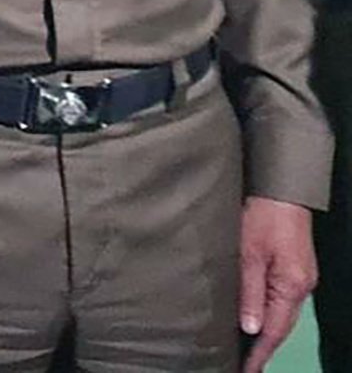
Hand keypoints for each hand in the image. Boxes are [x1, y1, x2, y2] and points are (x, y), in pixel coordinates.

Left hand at [239, 194, 315, 372]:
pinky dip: (267, 312)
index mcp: (292, 287)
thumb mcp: (248, 254)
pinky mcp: (294, 268)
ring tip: (245, 348)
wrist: (281, 190)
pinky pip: (280, 298)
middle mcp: (300, 287)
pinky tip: (253, 317)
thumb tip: (249, 328)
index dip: (260, 353)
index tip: (247, 371)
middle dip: (262, 347)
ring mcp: (300, 278)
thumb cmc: (262, 216)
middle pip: (281, 325)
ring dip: (264, 330)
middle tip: (243, 364)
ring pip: (281, 312)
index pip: (275, 330)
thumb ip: (248, 291)